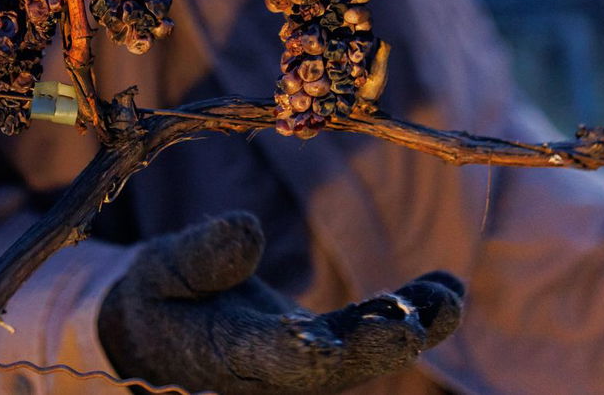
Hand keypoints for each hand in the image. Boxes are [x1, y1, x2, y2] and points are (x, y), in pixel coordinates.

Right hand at [98, 212, 463, 394]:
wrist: (156, 338)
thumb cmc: (156, 298)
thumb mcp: (157, 270)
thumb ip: (199, 256)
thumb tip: (247, 228)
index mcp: (224, 357)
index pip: (272, 360)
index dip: (305, 351)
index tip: (328, 337)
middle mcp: (272, 375)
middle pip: (332, 370)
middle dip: (378, 344)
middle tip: (421, 316)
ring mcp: (303, 368)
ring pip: (361, 358)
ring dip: (408, 328)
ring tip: (448, 295)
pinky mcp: (324, 351)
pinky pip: (369, 340)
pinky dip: (408, 316)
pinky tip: (444, 290)